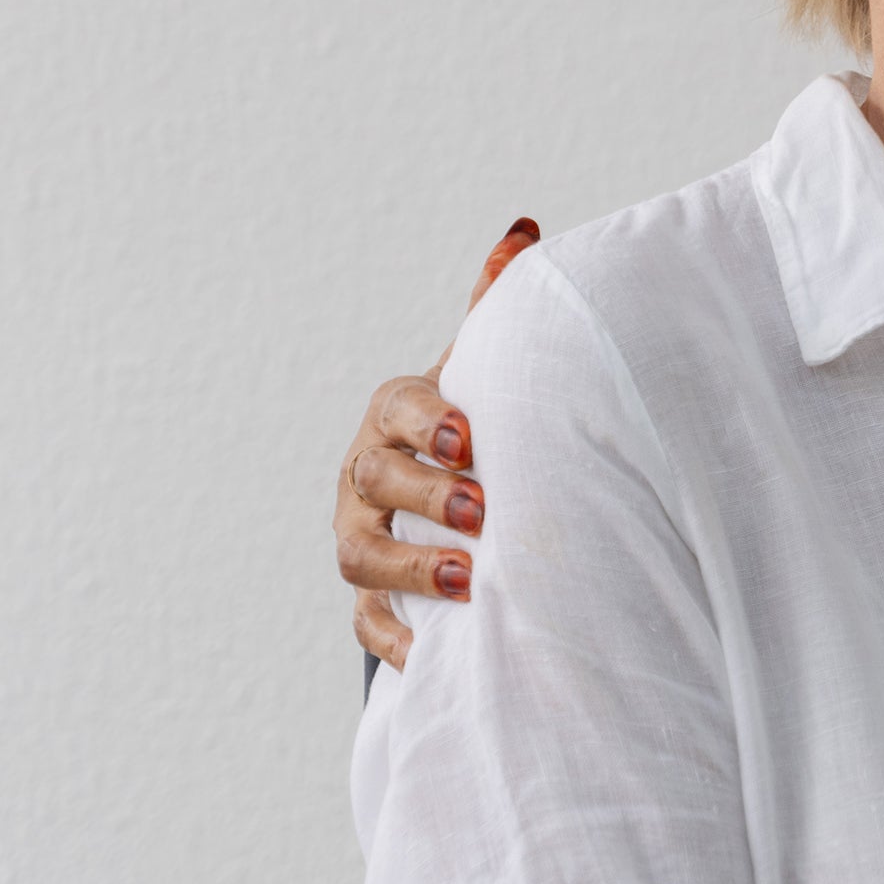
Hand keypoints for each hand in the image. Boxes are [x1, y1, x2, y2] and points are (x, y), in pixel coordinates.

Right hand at [337, 218, 536, 666]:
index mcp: (396, 413)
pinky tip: (435, 654)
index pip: (398, 408)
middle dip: (424, 496)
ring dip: (409, 571)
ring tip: (470, 583)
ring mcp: (359, 535)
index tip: (470, 438)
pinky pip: (365, 625)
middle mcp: (365, 474)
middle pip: (374, 482)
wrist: (433, 486)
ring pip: (359, 556)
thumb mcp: (480, 365)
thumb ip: (495, 305)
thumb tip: (524, 230)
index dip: (428, 423)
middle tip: (481, 511)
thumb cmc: (468, 418)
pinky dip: (395, 640)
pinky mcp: (366, 597)